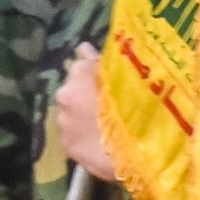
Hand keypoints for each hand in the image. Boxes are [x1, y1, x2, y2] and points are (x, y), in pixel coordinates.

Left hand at [56, 45, 120, 183]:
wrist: (132, 150)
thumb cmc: (135, 106)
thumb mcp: (125, 77)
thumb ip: (100, 62)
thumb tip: (83, 49)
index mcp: (80, 73)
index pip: (82, 63)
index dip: (94, 72)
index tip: (106, 78)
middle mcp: (65, 94)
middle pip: (74, 89)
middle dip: (86, 94)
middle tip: (107, 104)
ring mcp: (64, 121)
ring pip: (72, 113)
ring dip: (83, 116)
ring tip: (103, 125)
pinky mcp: (67, 145)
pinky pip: (74, 135)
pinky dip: (83, 135)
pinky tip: (99, 141)